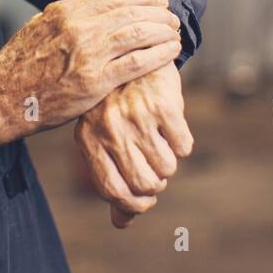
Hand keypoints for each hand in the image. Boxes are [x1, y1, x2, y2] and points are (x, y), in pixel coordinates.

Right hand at [0, 0, 181, 135]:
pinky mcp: (95, 81)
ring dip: (162, 32)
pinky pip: (136, 62)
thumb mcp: (40, 29)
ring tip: (175, 34)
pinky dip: (158, 54)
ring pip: (137, 34)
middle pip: (129, 13)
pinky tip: (171, 52)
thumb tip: (92, 12)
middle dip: (157, 15)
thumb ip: (67, 20)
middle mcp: (78, 27)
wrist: (1, 98)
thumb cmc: (20, 67)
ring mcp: (87, 53)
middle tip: (172, 19)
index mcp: (65, 11)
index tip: (157, 3)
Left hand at [74, 60, 192, 227]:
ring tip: (159, 139)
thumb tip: (122, 223)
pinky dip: (182, 142)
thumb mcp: (103, 135)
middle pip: (144, 184)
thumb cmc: (116, 102)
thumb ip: (112, 178)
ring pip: (167, 168)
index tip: (145, 199)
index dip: (134, 203)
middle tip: (155, 166)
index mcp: (88, 138)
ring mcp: (136, 116)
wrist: (135, 50)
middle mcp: (109, 128)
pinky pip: (184, 147)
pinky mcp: (164, 105)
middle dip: (156, 182)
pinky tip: (171, 124)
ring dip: (169, 160)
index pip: (111, 190)